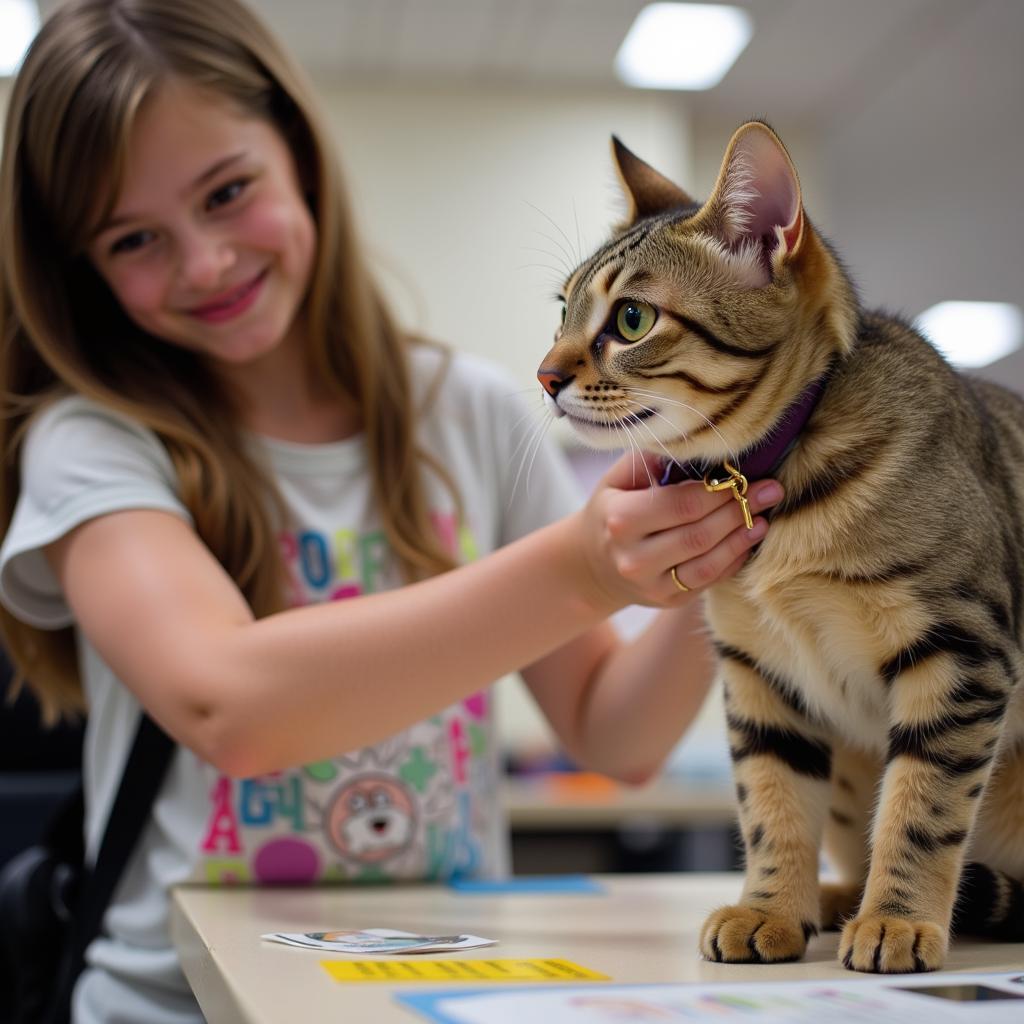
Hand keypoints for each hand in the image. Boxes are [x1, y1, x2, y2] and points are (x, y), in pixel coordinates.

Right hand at [577, 451, 782, 610]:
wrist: (593, 564)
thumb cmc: (613, 509)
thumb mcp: (618, 479)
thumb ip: (651, 459)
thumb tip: (696, 442)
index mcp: (620, 519)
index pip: (680, 505)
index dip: (718, 491)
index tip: (745, 476)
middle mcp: (633, 557)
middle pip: (699, 535)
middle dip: (738, 511)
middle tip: (769, 492)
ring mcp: (650, 584)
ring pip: (708, 564)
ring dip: (742, 539)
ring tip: (763, 519)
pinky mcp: (667, 601)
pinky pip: (708, 582)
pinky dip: (733, 560)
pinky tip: (747, 540)